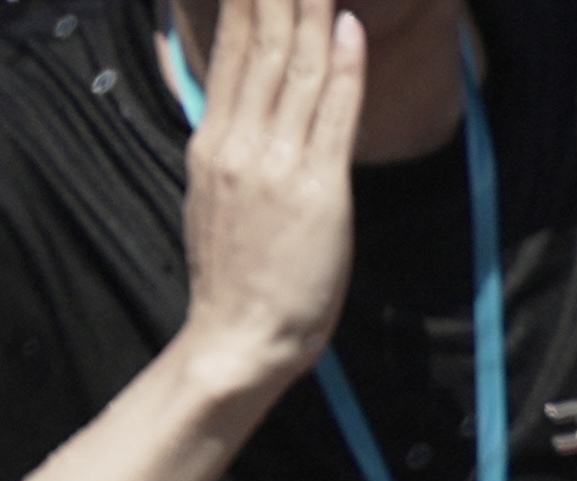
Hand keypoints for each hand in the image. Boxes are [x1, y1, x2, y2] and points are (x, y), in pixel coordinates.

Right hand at [174, 0, 365, 406]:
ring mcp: (276, 164)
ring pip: (295, 71)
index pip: (229, 56)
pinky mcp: (318, 191)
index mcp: (212, 144)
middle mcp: (239, 144)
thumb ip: (226, 153)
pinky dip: (343, 69)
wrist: (240, 336)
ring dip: (311, 15)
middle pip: (260, 49)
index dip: (245, 7)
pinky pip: (332, 117)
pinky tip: (348, 31)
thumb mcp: (214, 199)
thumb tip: (233, 120)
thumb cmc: (237, 278)